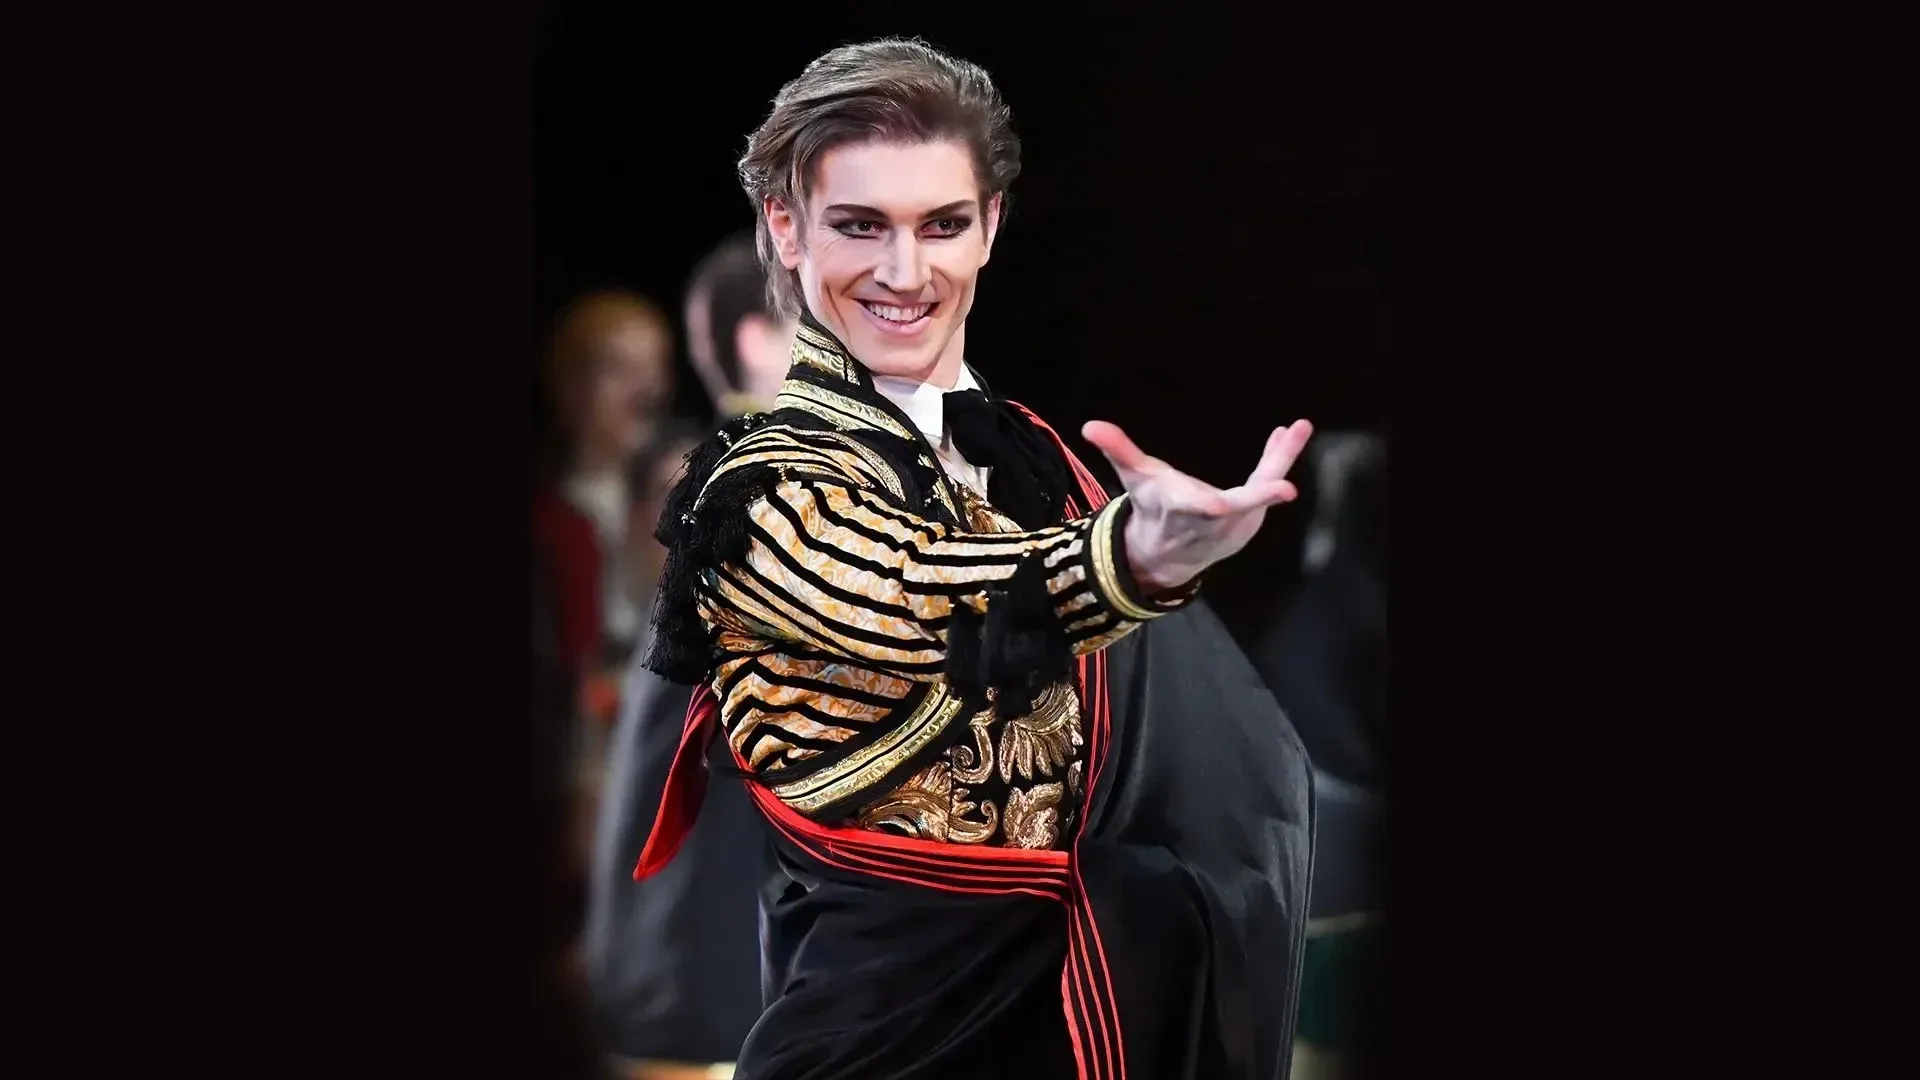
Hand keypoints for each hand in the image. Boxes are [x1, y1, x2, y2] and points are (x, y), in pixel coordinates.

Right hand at [1081, 419, 1313, 593]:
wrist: (1167, 552)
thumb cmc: (1153, 508)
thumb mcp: (1135, 478)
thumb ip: (1118, 450)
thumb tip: (1089, 425)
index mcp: (1185, 511)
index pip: (1207, 510)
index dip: (1227, 506)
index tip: (1251, 497)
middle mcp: (1214, 521)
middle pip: (1242, 506)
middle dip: (1263, 495)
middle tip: (1286, 488)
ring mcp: (1236, 523)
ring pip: (1261, 491)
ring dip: (1280, 459)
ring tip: (1297, 427)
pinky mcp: (1250, 517)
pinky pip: (1265, 486)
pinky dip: (1277, 461)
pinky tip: (1286, 434)